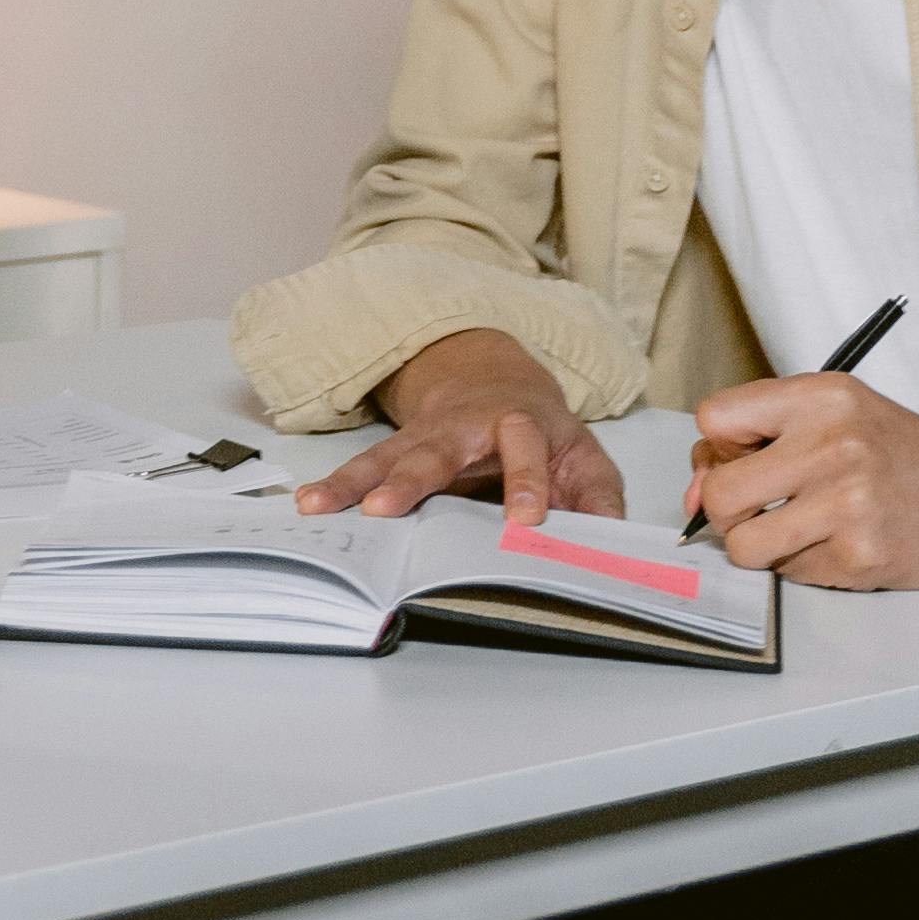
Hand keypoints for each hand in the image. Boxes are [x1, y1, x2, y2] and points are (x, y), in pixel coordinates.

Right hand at [298, 328, 626, 525]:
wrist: (494, 381)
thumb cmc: (543, 433)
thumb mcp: (583, 456)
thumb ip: (597, 497)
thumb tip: (610, 538)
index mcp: (523, 423)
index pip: (527, 450)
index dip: (527, 484)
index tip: (525, 521)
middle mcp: (468, 425)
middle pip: (438, 450)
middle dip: (411, 480)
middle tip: (384, 508)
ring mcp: (427, 436)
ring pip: (389, 457)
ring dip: (356, 483)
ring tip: (321, 505)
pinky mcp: (398, 449)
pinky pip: (364, 468)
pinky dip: (336, 486)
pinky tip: (309, 503)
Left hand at [687, 381, 918, 589]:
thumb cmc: (900, 455)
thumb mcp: (836, 417)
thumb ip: (759, 440)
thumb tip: (693, 493)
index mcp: (823, 396)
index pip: (714, 420)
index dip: (718, 450)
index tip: (744, 460)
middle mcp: (835, 443)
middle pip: (719, 493)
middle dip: (728, 511)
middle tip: (765, 508)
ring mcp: (849, 502)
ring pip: (743, 545)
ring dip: (762, 547)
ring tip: (803, 530)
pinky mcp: (860, 555)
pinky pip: (788, 574)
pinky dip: (804, 566)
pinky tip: (841, 545)